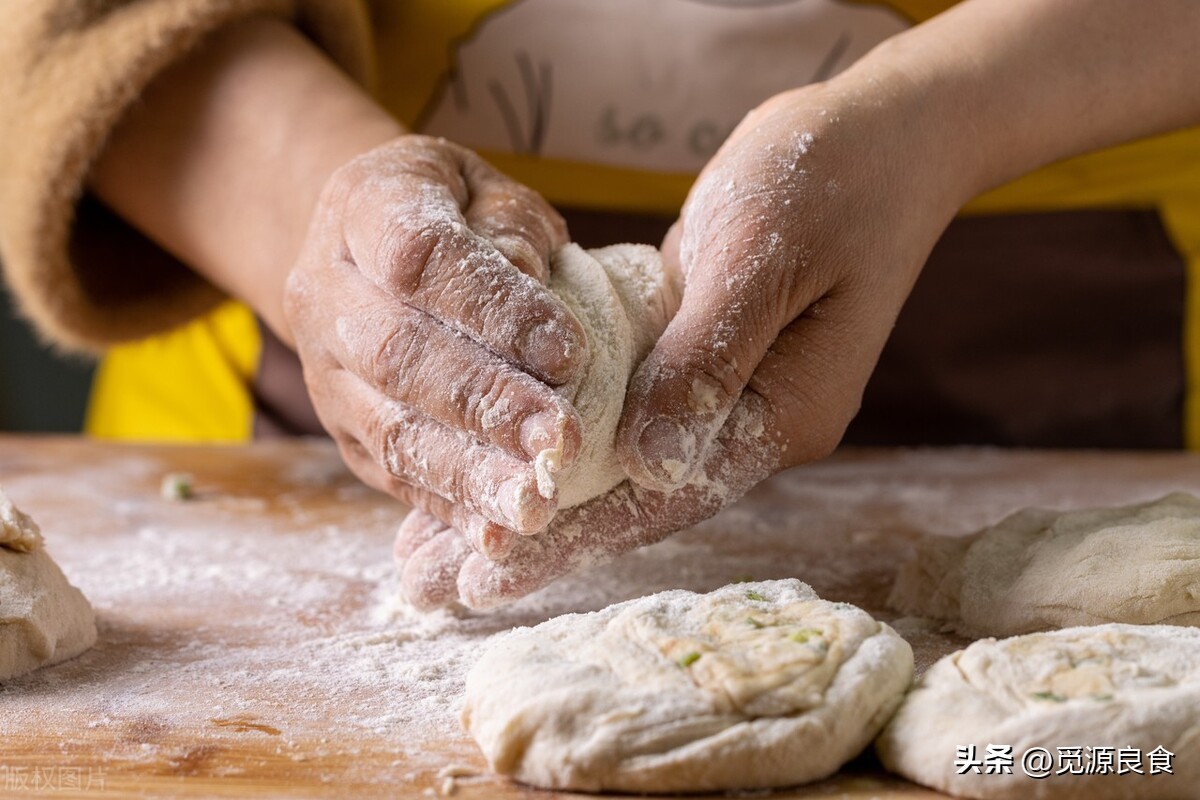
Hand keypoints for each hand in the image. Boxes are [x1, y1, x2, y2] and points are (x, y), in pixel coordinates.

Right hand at [285, 136, 586, 558]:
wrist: (367, 247)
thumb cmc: (455, 213)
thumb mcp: (487, 191)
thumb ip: (513, 229)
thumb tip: (534, 284)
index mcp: (364, 205)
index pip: (420, 255)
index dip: (493, 307)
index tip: (571, 351)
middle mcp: (324, 289)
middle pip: (396, 352)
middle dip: (486, 402)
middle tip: (562, 440)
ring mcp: (324, 368)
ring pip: (388, 427)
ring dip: (467, 473)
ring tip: (535, 503)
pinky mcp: (341, 429)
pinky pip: (391, 473)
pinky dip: (448, 507)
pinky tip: (499, 533)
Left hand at [394, 71, 977, 609]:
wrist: (877, 136)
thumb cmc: (828, 179)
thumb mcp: (761, 258)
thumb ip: (706, 359)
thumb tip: (648, 464)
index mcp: (781, 414)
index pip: (666, 497)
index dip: (575, 534)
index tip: (489, 571)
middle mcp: (752, 421)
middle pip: (635, 496)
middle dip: (538, 534)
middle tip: (438, 579)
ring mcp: (724, 391)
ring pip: (619, 457)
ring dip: (538, 490)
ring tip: (442, 535)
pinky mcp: (698, 357)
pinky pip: (621, 406)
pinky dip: (560, 429)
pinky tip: (498, 444)